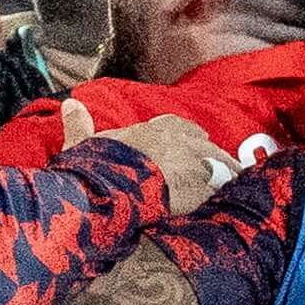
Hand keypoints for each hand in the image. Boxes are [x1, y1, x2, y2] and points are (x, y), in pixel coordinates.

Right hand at [64, 100, 234, 210]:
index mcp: (147, 130)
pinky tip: (229, 201)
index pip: (176, 125)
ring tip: (233, 182)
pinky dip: (225, 193)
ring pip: (218, 163)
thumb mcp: (80, 145)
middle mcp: (173, 141)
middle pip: (203, 143)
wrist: (106, 192)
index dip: (185, 135)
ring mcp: (189, 162)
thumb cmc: (91, 170)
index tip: (192, 142)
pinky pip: (221, 188)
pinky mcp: (200, 187)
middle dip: (210, 153)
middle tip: (218, 165)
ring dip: (225, 172)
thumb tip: (71, 104)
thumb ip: (79, 125)